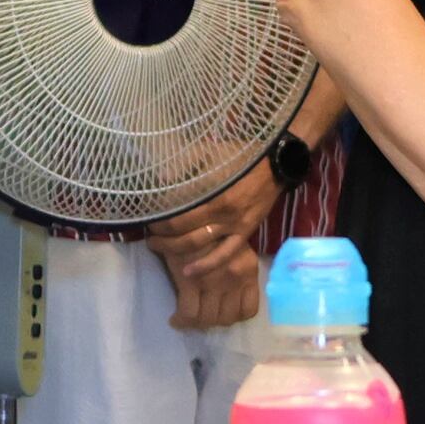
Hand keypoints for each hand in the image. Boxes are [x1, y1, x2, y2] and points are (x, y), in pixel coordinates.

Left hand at [139, 162, 276, 269]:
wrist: (275, 167)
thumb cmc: (241, 157)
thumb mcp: (211, 151)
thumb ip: (185, 163)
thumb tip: (161, 179)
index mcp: (213, 195)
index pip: (178, 216)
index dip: (160, 221)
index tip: (149, 219)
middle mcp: (222, 214)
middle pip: (184, 233)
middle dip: (163, 237)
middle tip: (149, 236)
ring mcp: (234, 226)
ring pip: (200, 245)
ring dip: (175, 250)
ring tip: (159, 249)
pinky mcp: (244, 234)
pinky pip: (224, 254)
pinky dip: (206, 265)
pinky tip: (188, 272)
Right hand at [159, 233, 262, 332]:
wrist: (187, 210)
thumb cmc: (211, 225)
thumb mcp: (234, 243)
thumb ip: (237, 265)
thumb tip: (231, 287)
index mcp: (249, 270)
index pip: (247, 310)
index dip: (234, 317)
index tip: (222, 314)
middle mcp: (235, 279)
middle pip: (226, 318)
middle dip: (213, 322)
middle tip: (202, 318)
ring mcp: (213, 282)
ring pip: (208, 319)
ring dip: (197, 323)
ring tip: (188, 320)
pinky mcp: (191, 282)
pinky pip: (189, 312)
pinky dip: (182, 320)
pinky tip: (176, 319)